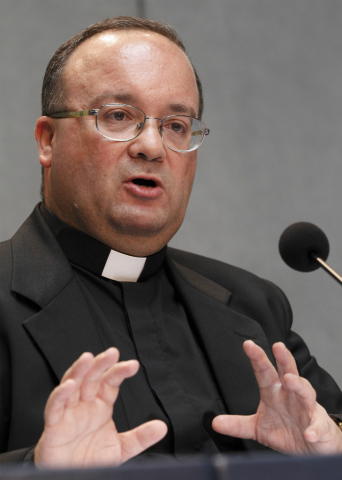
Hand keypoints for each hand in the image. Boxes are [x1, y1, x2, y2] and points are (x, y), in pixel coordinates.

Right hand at [34, 348, 166, 467]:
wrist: (71, 478)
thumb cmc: (91, 460)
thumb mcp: (121, 448)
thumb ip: (140, 437)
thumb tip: (161, 427)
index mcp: (101, 405)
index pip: (110, 382)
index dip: (119, 372)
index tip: (133, 366)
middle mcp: (85, 404)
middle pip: (91, 378)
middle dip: (100, 364)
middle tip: (112, 353)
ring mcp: (68, 413)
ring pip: (71, 385)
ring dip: (78, 371)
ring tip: (87, 358)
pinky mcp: (53, 426)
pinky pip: (54, 407)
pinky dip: (59, 395)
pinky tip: (69, 385)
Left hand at [212, 340, 341, 454]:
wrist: (312, 446)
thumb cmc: (287, 430)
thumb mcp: (257, 428)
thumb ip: (237, 424)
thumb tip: (215, 422)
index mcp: (274, 392)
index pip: (264, 372)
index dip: (257, 358)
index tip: (248, 345)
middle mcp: (290, 395)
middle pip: (288, 372)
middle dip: (283, 359)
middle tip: (277, 346)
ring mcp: (306, 409)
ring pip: (305, 392)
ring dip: (299, 385)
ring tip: (290, 379)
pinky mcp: (319, 426)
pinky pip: (317, 426)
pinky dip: (314, 428)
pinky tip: (309, 432)